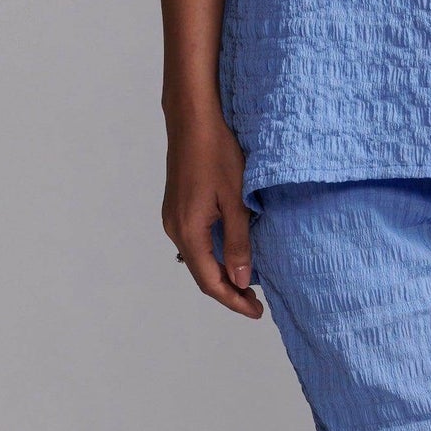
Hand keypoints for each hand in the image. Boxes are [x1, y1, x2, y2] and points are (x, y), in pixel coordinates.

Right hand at [162, 110, 262, 319]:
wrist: (193, 120)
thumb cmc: (217, 153)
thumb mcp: (236, 200)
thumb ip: (239, 243)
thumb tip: (242, 280)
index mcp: (189, 231)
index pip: (211, 281)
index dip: (234, 300)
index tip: (257, 311)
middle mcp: (175, 229)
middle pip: (201, 274)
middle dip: (228, 291)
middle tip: (256, 302)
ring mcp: (173, 218)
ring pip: (197, 259)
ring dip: (220, 274)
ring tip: (248, 283)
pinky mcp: (177, 208)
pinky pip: (194, 243)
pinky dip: (212, 256)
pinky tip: (231, 254)